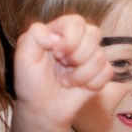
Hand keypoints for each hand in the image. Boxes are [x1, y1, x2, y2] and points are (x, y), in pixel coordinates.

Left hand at [12, 15, 110, 131]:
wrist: (42, 109)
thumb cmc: (31, 82)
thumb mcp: (24, 55)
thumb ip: (35, 35)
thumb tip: (57, 36)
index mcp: (60, 31)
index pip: (76, 22)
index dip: (70, 38)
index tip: (56, 53)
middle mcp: (79, 41)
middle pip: (94, 33)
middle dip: (77, 56)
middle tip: (62, 66)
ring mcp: (91, 58)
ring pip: (101, 56)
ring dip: (81, 74)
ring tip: (66, 81)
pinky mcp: (101, 75)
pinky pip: (107, 72)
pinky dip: (92, 83)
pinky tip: (79, 87)